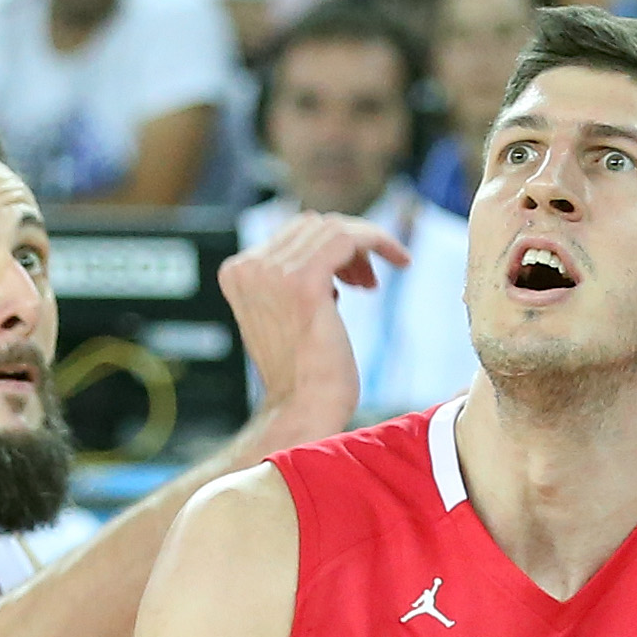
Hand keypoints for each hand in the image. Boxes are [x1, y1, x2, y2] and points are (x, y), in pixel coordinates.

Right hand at [223, 212, 407, 442]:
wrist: (303, 410)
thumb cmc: (303, 374)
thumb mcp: (285, 315)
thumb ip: (290, 279)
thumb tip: (327, 253)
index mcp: (237, 271)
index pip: (292, 233)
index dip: (328, 248)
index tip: (351, 278)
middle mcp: (249, 266)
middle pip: (312, 226)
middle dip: (346, 246)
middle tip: (366, 282)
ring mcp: (274, 273)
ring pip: (333, 228)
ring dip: (364, 247)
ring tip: (371, 285)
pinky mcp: (305, 282)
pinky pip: (349, 238)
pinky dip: (379, 242)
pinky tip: (399, 261)